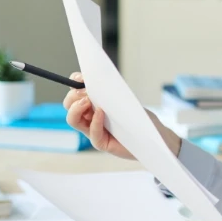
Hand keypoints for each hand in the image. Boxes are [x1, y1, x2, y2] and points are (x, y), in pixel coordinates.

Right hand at [62, 72, 181, 157]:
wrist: (152, 135)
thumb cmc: (138, 116)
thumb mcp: (124, 98)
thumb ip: (110, 90)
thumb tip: (98, 78)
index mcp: (93, 103)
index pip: (76, 91)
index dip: (74, 83)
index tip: (78, 77)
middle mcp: (89, 116)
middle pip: (69, 105)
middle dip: (73, 96)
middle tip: (84, 92)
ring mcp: (93, 130)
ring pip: (74, 120)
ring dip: (77, 108)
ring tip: (87, 101)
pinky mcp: (101, 143)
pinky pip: (93, 134)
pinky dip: (95, 122)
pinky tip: (101, 113)